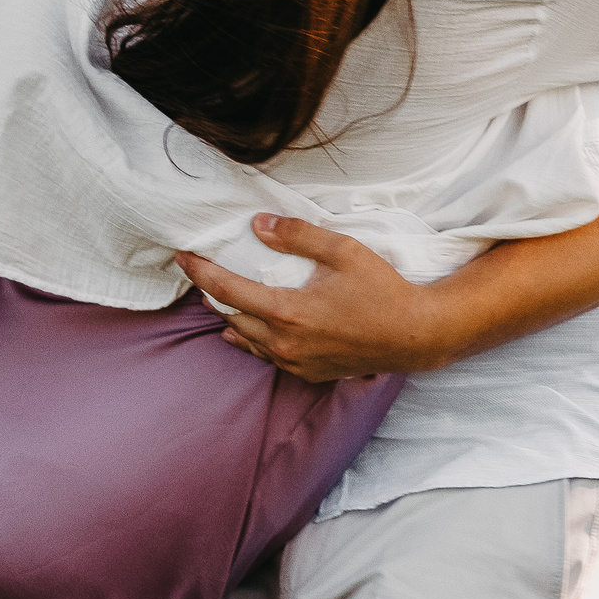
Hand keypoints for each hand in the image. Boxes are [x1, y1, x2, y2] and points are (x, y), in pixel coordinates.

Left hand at [175, 215, 455, 382]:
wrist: (416, 336)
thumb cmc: (383, 290)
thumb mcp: (343, 251)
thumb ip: (297, 235)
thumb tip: (258, 225)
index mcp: (287, 312)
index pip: (226, 290)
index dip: (200, 272)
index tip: (183, 256)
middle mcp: (284, 344)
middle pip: (230, 317)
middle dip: (213, 294)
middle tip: (204, 272)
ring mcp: (295, 363)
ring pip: (246, 340)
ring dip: (232, 317)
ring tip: (224, 297)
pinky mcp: (308, 373)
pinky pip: (267, 356)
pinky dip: (254, 338)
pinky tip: (254, 328)